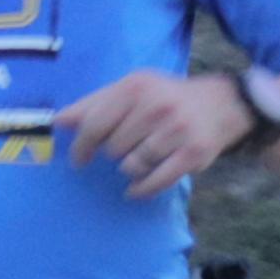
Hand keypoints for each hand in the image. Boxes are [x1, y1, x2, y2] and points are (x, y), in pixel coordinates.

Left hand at [54, 64, 254, 197]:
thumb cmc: (165, 97)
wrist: (221, 104)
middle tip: (125, 148)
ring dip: (129, 169)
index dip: (81, 147)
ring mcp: (178, 130)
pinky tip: (134, 190)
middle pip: (113, 148)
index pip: (95, 125)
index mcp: (135, 87)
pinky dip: (141, 189)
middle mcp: (157, 106)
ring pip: (133, 165)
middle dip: (114, 153)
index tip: (78, 160)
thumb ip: (93, 104)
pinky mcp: (194, 154)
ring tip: (138, 159)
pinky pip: (157, 181)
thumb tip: (58, 121)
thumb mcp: (130, 90)